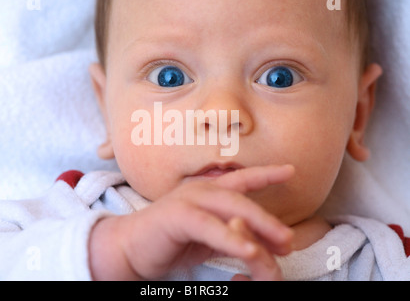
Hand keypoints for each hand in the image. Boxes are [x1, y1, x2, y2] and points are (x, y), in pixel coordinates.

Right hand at [89, 165, 294, 280]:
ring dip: (259, 225)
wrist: (130, 249)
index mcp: (206, 192)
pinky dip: (231, 239)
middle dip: (269, 217)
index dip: (266, 174)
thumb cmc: (169, 242)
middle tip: (290, 238)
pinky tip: (249, 251)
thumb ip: (231, 236)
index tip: (291, 170)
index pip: (241, 180)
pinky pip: (210, 227)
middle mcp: (199, 190)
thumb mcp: (207, 239)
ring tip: (283, 243)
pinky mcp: (177, 216)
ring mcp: (187, 200)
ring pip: (231, 208)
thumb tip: (259, 245)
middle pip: (242, 198)